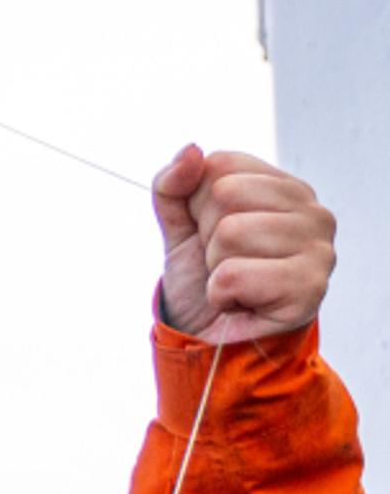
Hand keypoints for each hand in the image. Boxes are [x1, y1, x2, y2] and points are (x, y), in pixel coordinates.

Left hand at [152, 145, 336, 342]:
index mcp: (285, 189)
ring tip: (236, 285)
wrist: (210, 343)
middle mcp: (312, 211)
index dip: (198, 207)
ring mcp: (320, 248)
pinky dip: (222, 295)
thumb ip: (173, 187)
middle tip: (225, 265)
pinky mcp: (310, 287)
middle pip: (225, 194)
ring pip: (230, 232)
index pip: (221, 165)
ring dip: (215, 268)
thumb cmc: (204, 284)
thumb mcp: (179, 229)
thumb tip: (191, 150)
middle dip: (207, 237)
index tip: (212, 237)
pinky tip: (243, 304)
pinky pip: (233, 275)